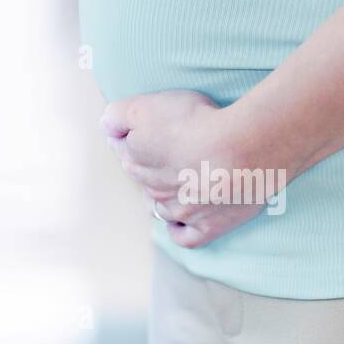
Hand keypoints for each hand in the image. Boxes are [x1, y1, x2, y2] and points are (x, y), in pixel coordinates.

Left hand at [102, 90, 281, 247]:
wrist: (239, 149)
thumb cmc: (194, 122)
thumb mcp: (145, 106)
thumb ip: (117, 116)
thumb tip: (104, 127)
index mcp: (136, 159)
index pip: (124, 151)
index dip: (131, 139)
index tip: (140, 132)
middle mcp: (153, 189)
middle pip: (143, 179)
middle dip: (149, 166)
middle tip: (166, 152)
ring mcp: (180, 210)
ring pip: (160, 208)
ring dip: (162, 197)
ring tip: (175, 184)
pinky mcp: (208, 226)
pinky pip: (185, 237)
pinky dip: (179, 229)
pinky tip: (181, 221)